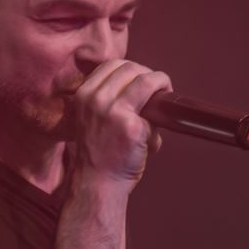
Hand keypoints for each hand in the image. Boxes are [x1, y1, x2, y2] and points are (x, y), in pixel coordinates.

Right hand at [72, 59, 171, 189]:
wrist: (98, 183)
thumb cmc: (99, 154)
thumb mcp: (92, 118)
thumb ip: (110, 99)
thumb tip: (142, 84)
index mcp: (84, 94)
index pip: (112, 65)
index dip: (132, 70)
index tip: (142, 81)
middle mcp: (96, 99)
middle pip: (131, 68)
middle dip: (149, 75)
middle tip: (159, 90)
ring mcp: (114, 111)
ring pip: (146, 79)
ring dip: (161, 83)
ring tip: (165, 97)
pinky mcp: (132, 126)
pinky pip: (155, 108)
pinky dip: (160, 116)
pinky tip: (155, 133)